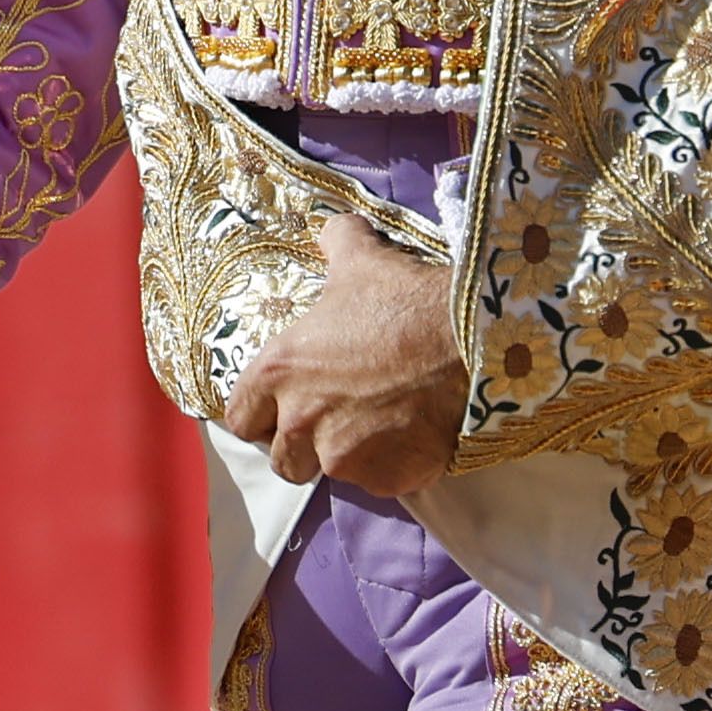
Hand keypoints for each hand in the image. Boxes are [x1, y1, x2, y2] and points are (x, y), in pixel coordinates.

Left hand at [222, 214, 467, 497]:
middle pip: (282, 458)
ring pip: (332, 471)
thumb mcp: (363, 261)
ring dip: (348, 455)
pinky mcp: (386, 480)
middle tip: (335, 418)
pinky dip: (394, 464)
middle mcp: (301, 423)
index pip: (239, 417)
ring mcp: (343, 458)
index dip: (260, 412)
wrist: (472, 344)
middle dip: (303, 444)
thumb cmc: (405, 302)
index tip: (282, 405)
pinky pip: (381, 481)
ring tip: (381, 425)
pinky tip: (416, 433)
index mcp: (279, 373)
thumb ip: (336, 244)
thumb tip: (331, 229)